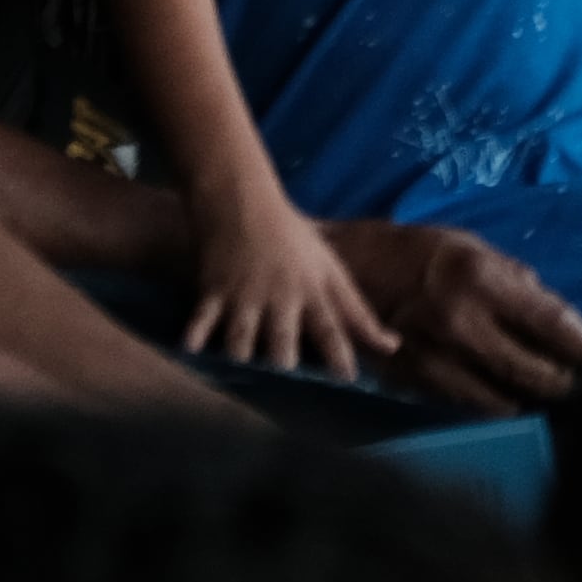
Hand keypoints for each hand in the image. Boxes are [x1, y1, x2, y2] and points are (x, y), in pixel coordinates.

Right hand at [185, 187, 394, 378]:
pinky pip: (202, 319)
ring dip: (241, 356)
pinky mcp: (213, 290)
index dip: (341, 354)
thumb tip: (391, 345)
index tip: (348, 380)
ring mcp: (245, 294)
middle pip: (283, 339)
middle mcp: (281, 296)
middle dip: (284, 362)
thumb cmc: (293, 237)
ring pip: (242, 336)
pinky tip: (190, 351)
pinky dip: (195, 335)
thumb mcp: (330, 267)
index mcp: (313, 289)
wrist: (243, 201)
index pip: (333, 327)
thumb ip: (356, 311)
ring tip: (241, 374)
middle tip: (285, 381)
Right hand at [318, 220, 581, 411]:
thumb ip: (518, 283)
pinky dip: (490, 406)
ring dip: (529, 401)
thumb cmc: (419, 252)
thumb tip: (559, 317)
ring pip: (498, 400)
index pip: (548, 320)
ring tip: (549, 398)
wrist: (348, 270)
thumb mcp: (474, 248)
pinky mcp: (412, 381)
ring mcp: (433, 357)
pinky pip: (464, 405)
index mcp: (480, 279)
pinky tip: (507, 401)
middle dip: (563, 382)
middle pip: (529, 370)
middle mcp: (459, 322)